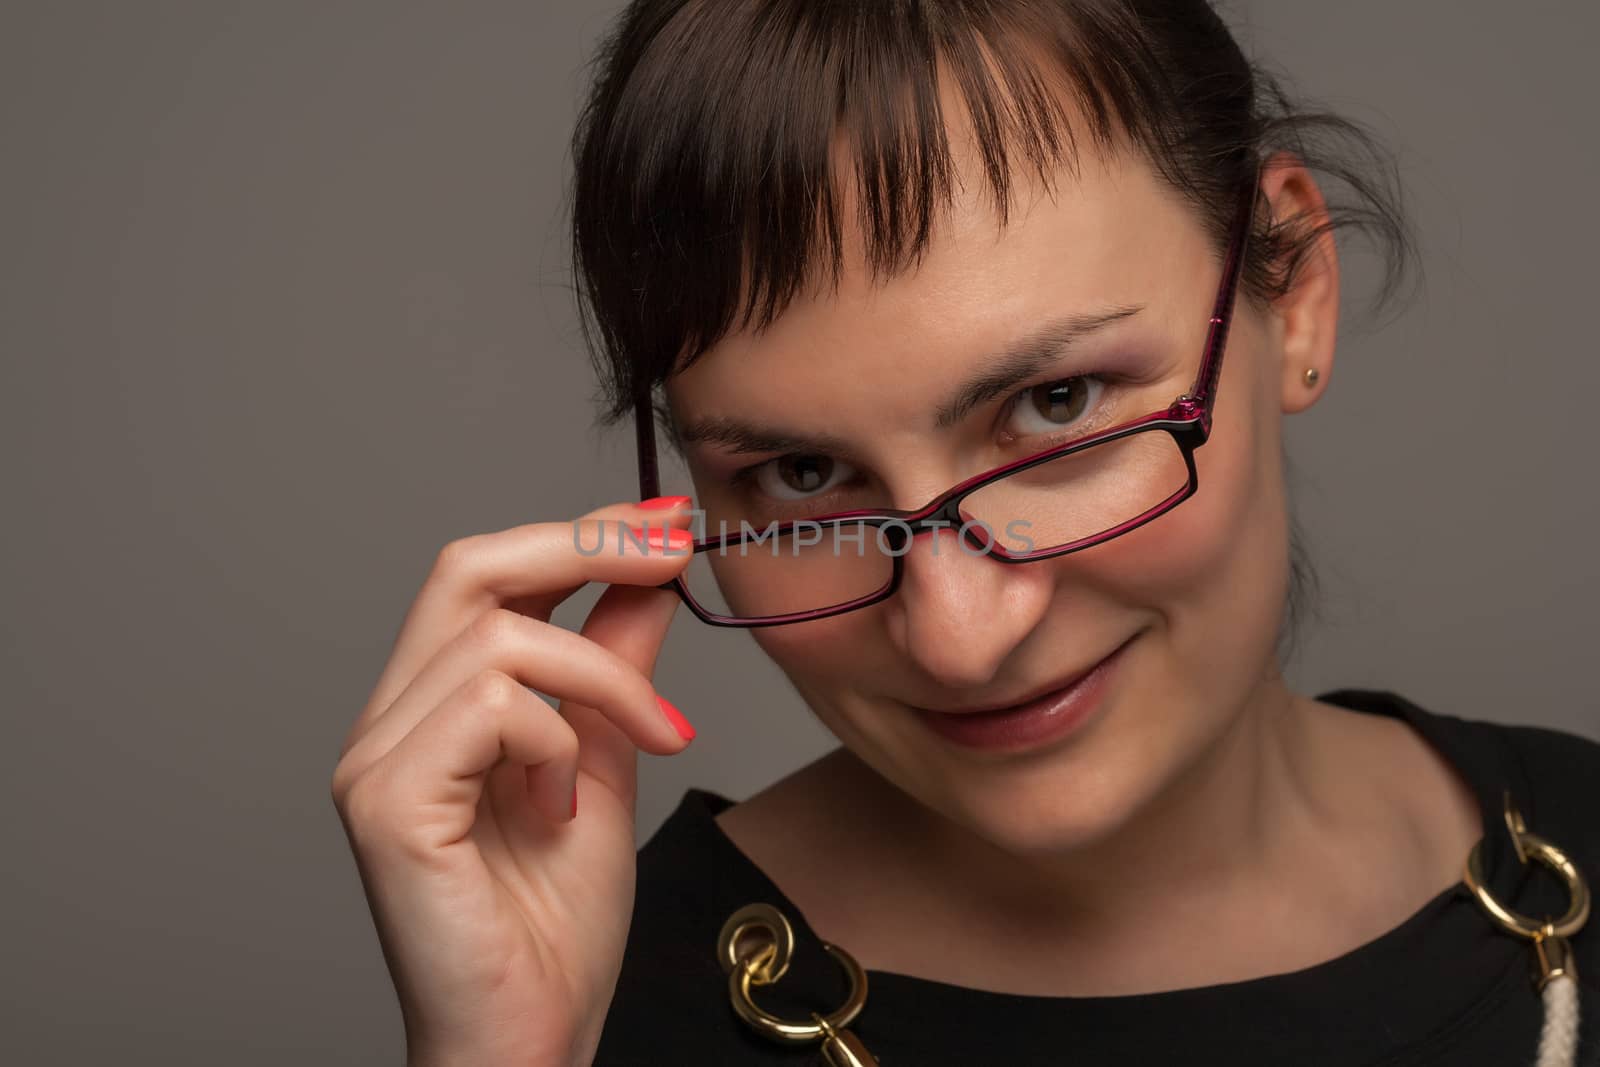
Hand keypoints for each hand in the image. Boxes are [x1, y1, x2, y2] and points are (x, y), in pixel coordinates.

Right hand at [330, 498, 698, 1065]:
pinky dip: (557, 740)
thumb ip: (614, 669)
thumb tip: (647, 578)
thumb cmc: (554, 926)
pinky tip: (565, 804)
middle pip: (466, 569)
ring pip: (497, 641)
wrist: (531, 1036)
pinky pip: (490, 710)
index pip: (486, 576)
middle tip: (669, 556)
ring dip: (602, 679)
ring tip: (647, 744)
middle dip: (581, 546)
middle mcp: (388, 723)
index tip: (663, 526)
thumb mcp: (606, 764)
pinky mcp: (386, 806)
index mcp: (431, 709)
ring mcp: (376, 762)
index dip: (576, 534)